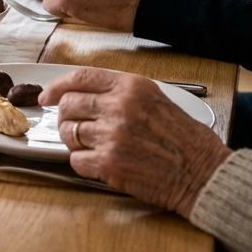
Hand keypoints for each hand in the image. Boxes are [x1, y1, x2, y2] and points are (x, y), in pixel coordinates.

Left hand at [40, 68, 231, 216]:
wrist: (203, 173)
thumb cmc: (185, 139)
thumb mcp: (156, 99)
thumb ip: (121, 93)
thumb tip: (83, 94)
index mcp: (131, 87)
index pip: (81, 77)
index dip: (58, 86)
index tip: (47, 96)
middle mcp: (118, 107)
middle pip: (68, 105)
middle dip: (66, 117)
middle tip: (75, 127)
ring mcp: (111, 135)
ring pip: (67, 132)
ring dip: (74, 141)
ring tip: (93, 146)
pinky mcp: (108, 163)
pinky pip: (75, 159)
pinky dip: (82, 162)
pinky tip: (100, 163)